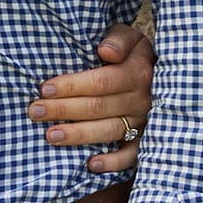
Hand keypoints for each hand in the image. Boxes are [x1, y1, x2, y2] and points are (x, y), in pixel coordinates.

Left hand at [32, 22, 155, 172]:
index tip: (44, 89)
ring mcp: (145, 122)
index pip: (101, 82)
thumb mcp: (131, 38)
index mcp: (137, 72)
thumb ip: (118, 40)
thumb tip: (105, 51)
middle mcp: (142, 100)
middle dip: (64, 110)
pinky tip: (90, 165)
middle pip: (98, 107)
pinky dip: (113, 163)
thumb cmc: (135, 54)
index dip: (72, 86)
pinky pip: (132, 156)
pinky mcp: (146, 139)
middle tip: (35, 112)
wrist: (167, 75)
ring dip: (79, 135)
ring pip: (109, 131)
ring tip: (51, 136)